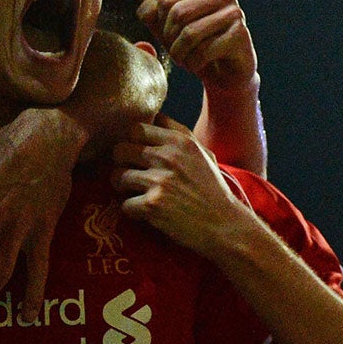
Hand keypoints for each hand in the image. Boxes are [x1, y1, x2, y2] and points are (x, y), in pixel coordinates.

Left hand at [109, 116, 250, 257]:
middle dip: (121, 164)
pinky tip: (146, 213)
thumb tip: (154, 118)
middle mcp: (168, 157)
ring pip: (117, 176)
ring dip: (123, 188)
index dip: (132, 142)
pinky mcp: (152, 204)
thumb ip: (178, 134)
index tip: (137, 155)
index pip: (136, 128)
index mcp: (180, 141)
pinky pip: (124, 204)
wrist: (224, 226)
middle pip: (120, 149)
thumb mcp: (203, 154)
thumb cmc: (212, 190)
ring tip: (136, 194)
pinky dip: (133, 212)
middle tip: (130, 175)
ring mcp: (160, 180)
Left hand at [141, 0, 257, 94]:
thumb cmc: (196, 47)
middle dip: (170, 40)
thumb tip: (144, 10)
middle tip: (177, 53)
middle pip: (178, 14)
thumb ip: (153, 17)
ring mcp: (234, 13)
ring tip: (184, 61)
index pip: (166, 0)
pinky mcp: (240, 35)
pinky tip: (197, 65)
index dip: (160, 25)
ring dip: (180, 55)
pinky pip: (204, 51)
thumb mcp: (169, 31)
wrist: (226, 74)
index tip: (170, 39)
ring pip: (190, 33)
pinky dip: (194, 63)